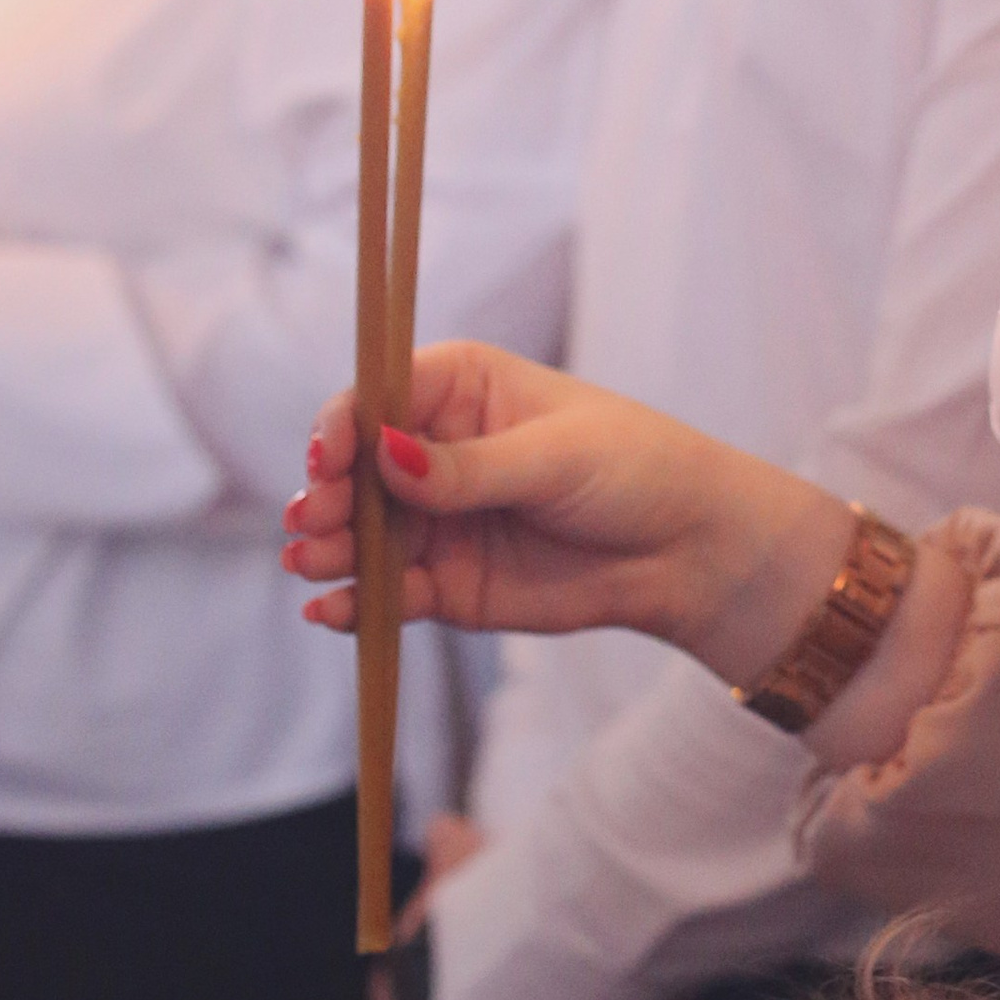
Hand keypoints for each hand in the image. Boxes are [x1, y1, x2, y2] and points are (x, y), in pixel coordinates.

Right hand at [282, 341, 853, 689]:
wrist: (689, 550)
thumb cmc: (635, 469)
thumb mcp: (555, 457)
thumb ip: (469, 466)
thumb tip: (384, 452)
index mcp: (460, 387)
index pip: (378, 394)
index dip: (344, 423)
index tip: (330, 455)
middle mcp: (433, 450)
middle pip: (355, 467)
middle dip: (329, 491)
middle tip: (318, 518)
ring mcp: (434, 518)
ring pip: (359, 533)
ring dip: (326, 547)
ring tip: (311, 562)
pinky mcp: (444, 582)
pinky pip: (383, 593)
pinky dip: (350, 604)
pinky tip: (328, 611)